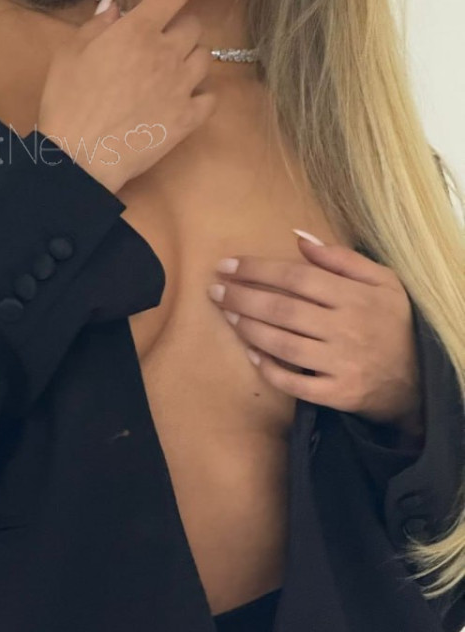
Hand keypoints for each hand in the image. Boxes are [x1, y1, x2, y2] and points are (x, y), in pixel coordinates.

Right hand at [37, 0, 226, 194]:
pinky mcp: (187, 120)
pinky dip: (199, 96)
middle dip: (179, 29)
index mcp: (138, 31)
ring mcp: (181, 87)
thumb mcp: (69, 54)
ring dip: (190, 59)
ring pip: (204, 59)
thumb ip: (96, 26)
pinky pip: (208, 99)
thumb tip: (114, 7)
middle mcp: (166, 54)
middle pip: (193, 27)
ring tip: (167, 72)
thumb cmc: (67, 101)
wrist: (79, 156)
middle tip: (156, 44)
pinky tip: (180, 101)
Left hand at [208, 233, 423, 435]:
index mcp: (356, 297)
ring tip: (226, 314)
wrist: (417, 379)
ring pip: (284, 345)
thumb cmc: (391, 322)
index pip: (298, 277)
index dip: (259, 269)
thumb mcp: (382, 281)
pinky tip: (250, 353)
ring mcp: (342, 364)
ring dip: (249, 329)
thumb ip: (341, 258)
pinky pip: (295, 383)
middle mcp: (347, 329)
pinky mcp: (338, 394)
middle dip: (243, 297)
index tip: (228, 264)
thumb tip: (299, 237)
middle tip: (214, 289)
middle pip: (284, 309)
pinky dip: (269, 369)